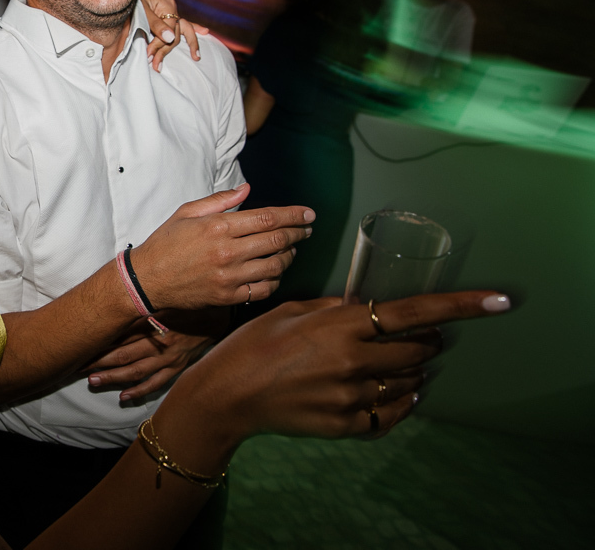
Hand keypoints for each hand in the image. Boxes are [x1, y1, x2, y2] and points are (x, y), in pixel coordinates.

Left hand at [86, 308, 230, 399]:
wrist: (223, 314)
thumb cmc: (191, 301)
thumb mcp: (167, 296)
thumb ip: (144, 300)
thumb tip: (116, 298)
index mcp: (155, 322)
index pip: (120, 334)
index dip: (100, 340)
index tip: (81, 344)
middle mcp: (160, 342)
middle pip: (123, 354)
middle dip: (99, 361)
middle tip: (79, 366)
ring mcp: (169, 358)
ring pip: (136, 371)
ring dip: (113, 377)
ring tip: (93, 382)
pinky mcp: (179, 367)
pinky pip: (157, 383)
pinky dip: (140, 391)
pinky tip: (124, 397)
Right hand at [130, 184, 314, 310]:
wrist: (147, 279)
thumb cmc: (166, 242)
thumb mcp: (187, 212)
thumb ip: (220, 200)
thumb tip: (247, 189)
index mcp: (218, 227)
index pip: (268, 218)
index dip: (293, 215)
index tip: (308, 214)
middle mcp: (227, 251)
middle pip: (277, 240)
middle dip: (298, 233)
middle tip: (307, 230)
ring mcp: (229, 277)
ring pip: (275, 265)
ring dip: (289, 256)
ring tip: (291, 250)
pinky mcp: (228, 297)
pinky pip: (263, 289)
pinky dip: (275, 280)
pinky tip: (274, 272)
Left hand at [140, 0, 209, 70]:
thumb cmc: (132, 2)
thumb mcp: (141, 10)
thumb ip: (155, 24)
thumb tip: (170, 38)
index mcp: (167, 5)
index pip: (168, 30)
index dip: (159, 43)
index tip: (149, 55)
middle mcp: (172, 8)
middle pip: (175, 34)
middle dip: (165, 50)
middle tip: (155, 64)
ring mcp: (172, 12)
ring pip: (183, 31)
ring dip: (184, 46)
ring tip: (192, 58)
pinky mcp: (169, 16)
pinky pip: (185, 24)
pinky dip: (195, 28)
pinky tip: (205, 32)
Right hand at [169, 291, 512, 445]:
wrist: (227, 394)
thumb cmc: (254, 345)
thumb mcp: (293, 310)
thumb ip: (335, 309)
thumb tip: (366, 308)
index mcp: (341, 325)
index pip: (415, 312)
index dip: (461, 306)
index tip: (499, 302)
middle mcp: (353, 361)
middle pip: (419, 351)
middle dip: (425, 342)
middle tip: (414, 338)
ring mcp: (352, 397)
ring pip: (408, 382)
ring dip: (411, 371)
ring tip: (393, 364)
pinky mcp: (347, 424)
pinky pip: (391, 414)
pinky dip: (400, 401)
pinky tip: (394, 393)